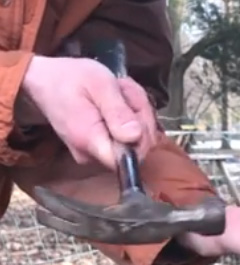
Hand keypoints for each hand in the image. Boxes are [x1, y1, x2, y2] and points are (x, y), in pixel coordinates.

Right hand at [17, 55, 156, 169]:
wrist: (45, 80)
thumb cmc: (71, 78)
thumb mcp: (100, 84)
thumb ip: (118, 111)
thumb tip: (135, 136)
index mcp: (90, 140)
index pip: (128, 159)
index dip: (142, 136)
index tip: (133, 109)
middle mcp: (92, 155)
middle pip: (137, 148)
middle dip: (140, 116)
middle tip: (123, 91)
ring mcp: (94, 154)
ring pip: (135, 141)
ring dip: (135, 113)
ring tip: (118, 93)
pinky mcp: (98, 149)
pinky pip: (125, 139)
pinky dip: (128, 118)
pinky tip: (116, 102)